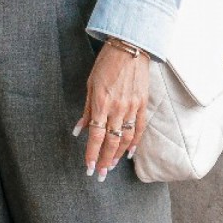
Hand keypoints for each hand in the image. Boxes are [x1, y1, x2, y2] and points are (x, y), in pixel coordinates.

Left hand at [74, 41, 150, 181]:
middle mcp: (117, 108)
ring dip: (117, 155)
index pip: (95, 135)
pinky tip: (128, 154)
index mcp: (101, 103)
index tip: (88, 167)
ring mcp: (132, 107)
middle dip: (104, 160)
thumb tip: (79, 130)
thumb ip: (87, 109)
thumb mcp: (90, 85)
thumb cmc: (106, 64)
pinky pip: (139, 128)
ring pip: (126, 139)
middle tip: (99, 174)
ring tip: (110, 166)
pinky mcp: (142, 104)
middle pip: (111, 142)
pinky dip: (134, 143)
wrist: (130, 48)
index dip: (91, 153)